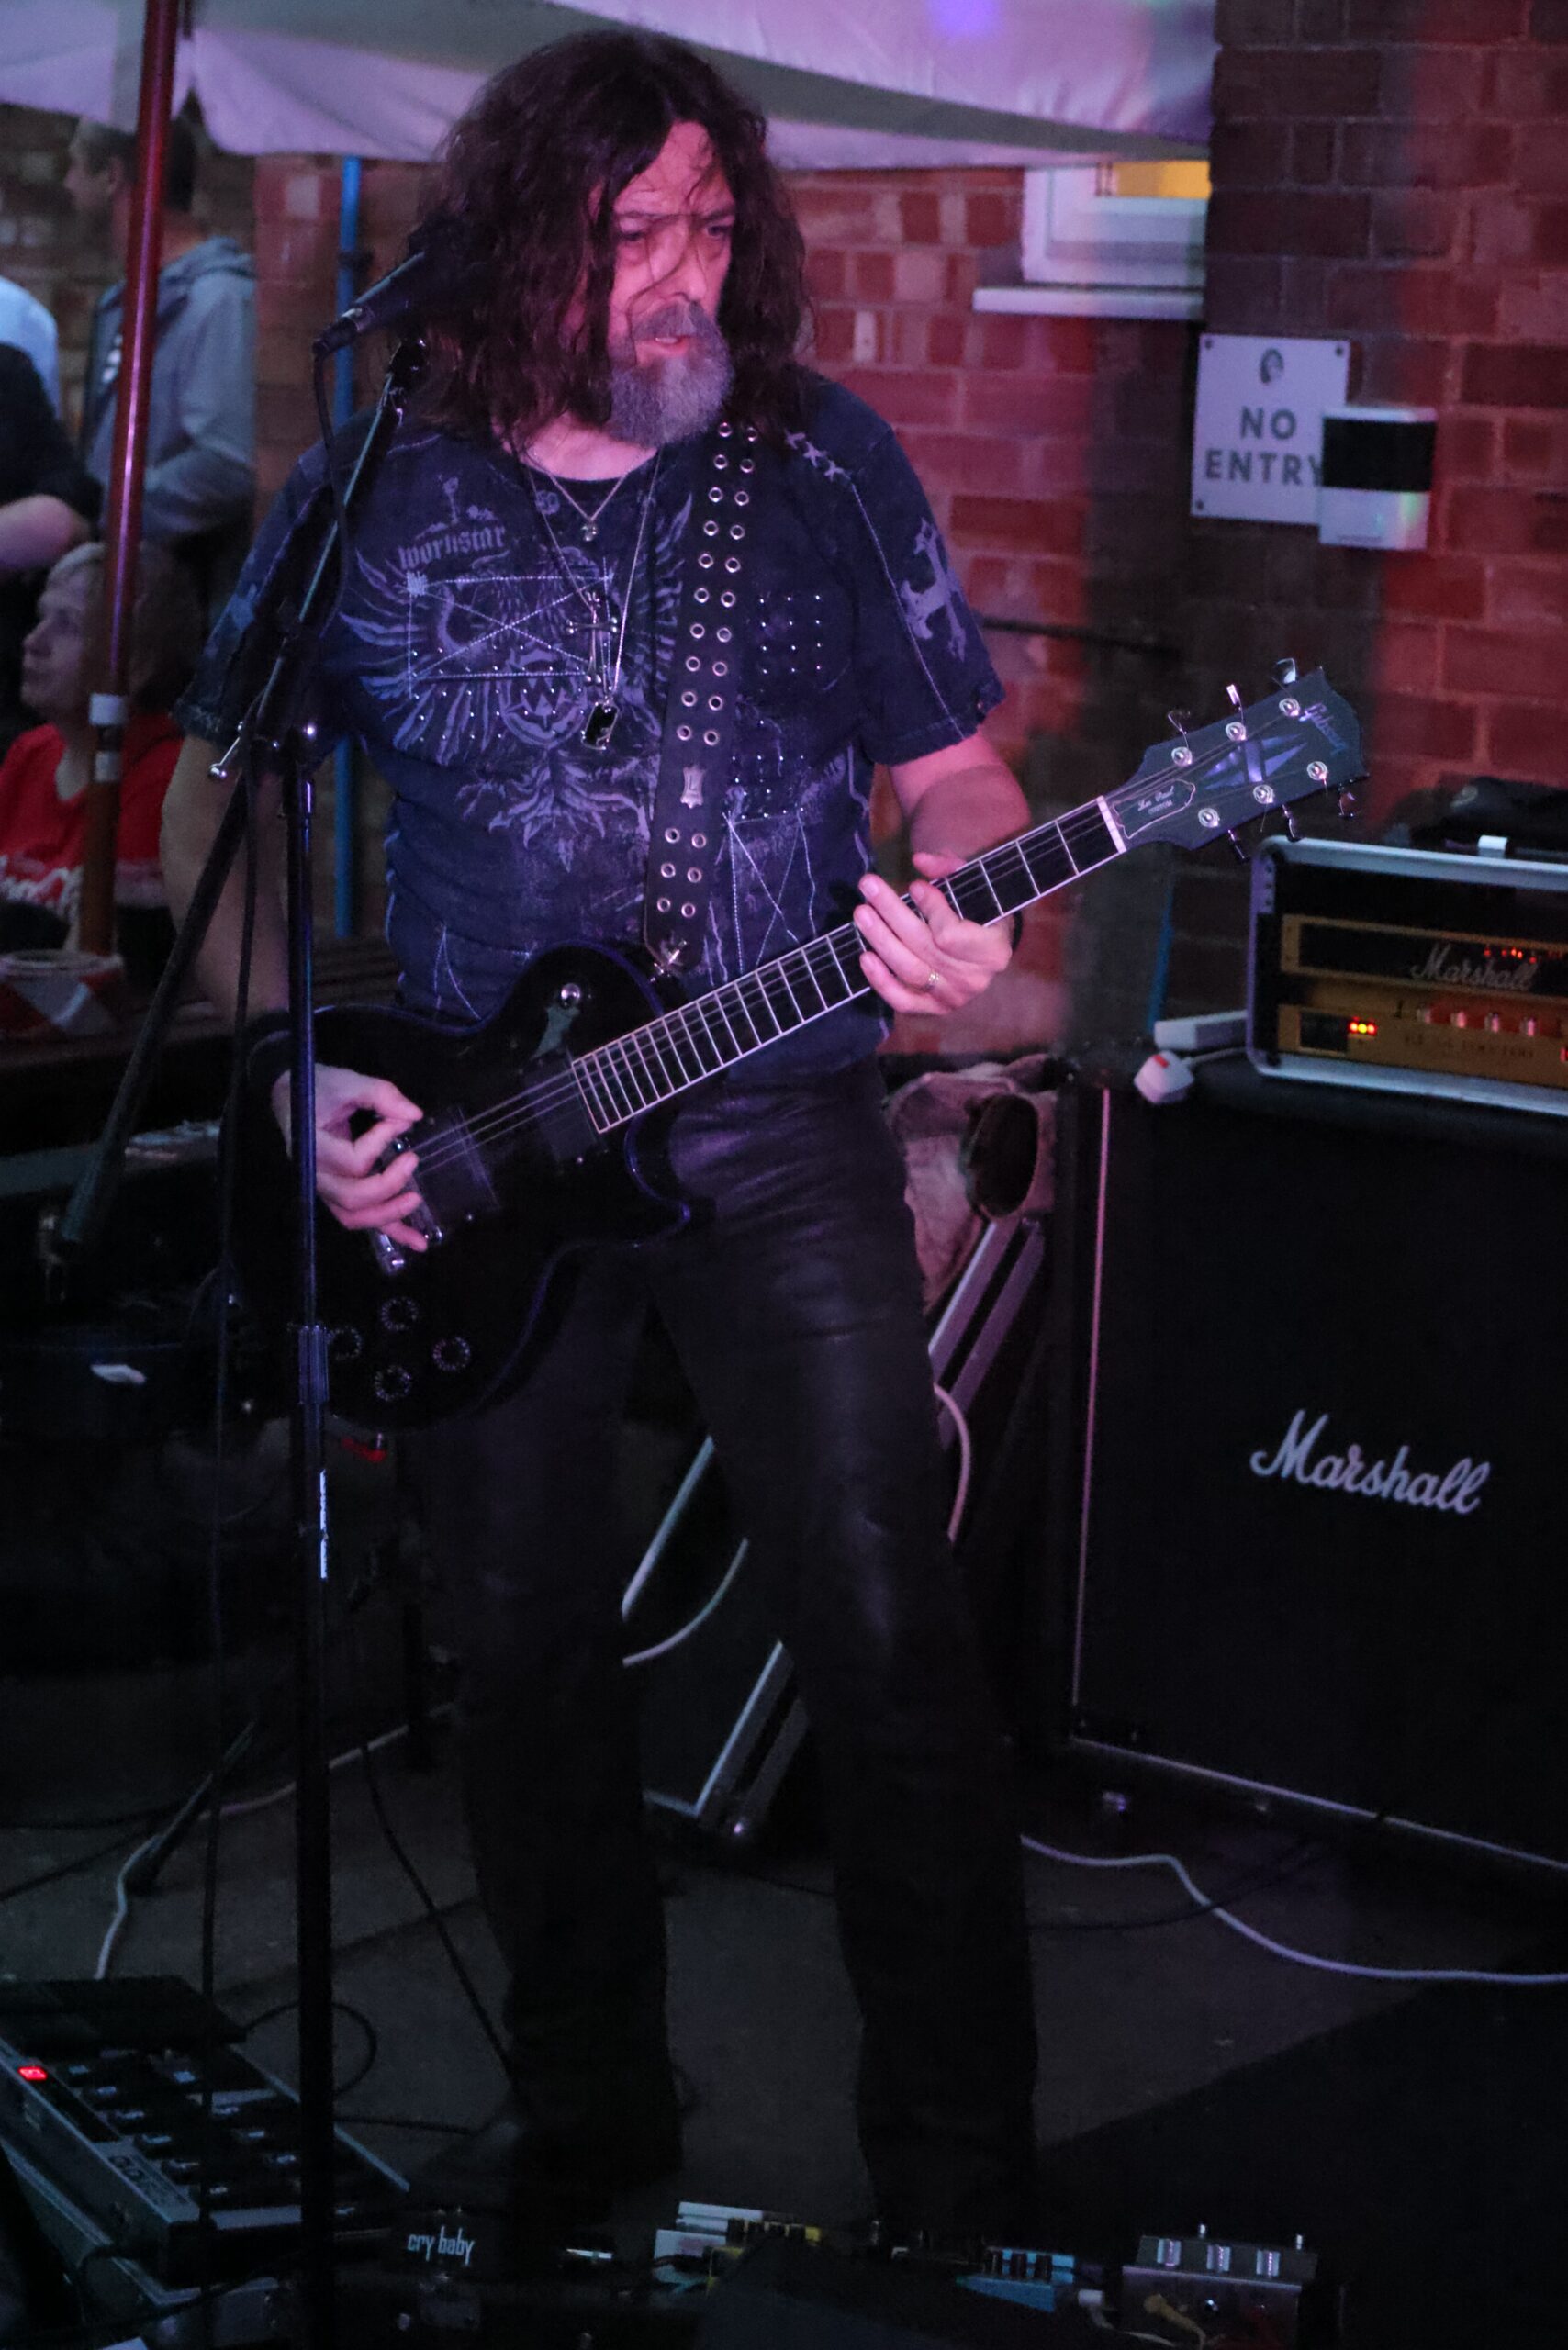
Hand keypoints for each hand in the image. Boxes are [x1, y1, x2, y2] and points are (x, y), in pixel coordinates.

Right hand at [270, 1062, 428, 1248]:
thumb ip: (381, 1095)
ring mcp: (324, 1187)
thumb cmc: (319, 1088)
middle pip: (351, 1197)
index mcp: (313, 1146)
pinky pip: (359, 1218)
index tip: (398, 1121)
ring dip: (388, 1216)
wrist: (291, 1094)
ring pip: (353, 1216)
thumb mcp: (348, 1082)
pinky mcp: (336, 1193)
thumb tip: (414, 1116)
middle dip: (388, 1185)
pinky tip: (416, 1241)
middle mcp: (315, 1174)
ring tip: (417, 1203)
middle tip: (412, 1161)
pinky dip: (389, 1230)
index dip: (380, 1143)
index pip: (352, 1160)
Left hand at [853, 855, 1012, 1015]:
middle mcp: (974, 979)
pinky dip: (881, 981)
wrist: (987, 955)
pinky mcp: (933, 1009)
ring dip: (880, 940)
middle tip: (869, 886)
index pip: (951, 933)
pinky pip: (902, 1000)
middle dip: (892, 913)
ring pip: (909, 970)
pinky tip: (864, 956)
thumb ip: (951, 870)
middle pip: (924, 946)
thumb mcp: (975, 888)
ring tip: (861, 913)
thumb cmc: (981, 915)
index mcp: (993, 951)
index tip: (914, 885)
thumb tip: (919, 860)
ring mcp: (952, 998)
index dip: (931, 908)